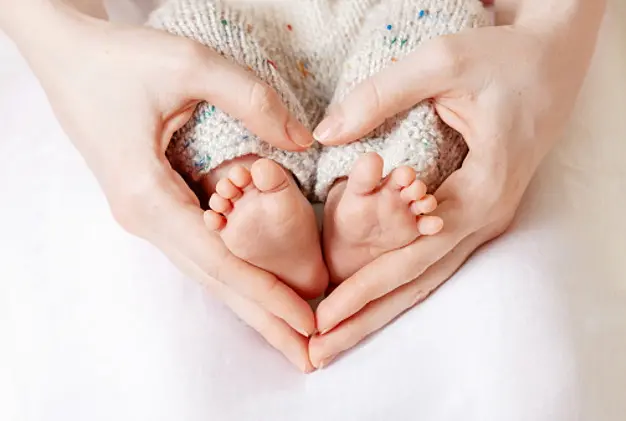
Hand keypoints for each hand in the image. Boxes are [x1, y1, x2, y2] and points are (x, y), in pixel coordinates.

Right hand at [10, 2, 315, 370]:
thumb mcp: (187, 64)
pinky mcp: (154, 204)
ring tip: (292, 334)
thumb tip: (302, 141)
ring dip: (250, 302)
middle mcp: (145, 218)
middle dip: (263, 319)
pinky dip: (234, 273)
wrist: (69, 57)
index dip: (265, 294)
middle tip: (310, 356)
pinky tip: (257, 288)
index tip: (308, 323)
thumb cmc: (118, 59)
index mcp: (146, 195)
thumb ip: (250, 100)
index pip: (217, 260)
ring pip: (207, 269)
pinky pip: (200, 248)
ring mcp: (147, 215)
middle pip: (213, 280)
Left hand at [309, 8, 603, 366]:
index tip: (320, 317)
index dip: (363, 288)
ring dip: (380, 310)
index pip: (411, 256)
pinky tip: (371, 300)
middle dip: (366, 319)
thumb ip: (380, 97)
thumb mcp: (443, 62)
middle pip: (418, 282)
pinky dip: (399, 283)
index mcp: (481, 191)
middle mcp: (484, 217)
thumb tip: (325, 133)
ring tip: (336, 341)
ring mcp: (483, 219)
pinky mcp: (474, 211)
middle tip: (318, 354)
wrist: (553, 61)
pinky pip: (433, 258)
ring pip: (427, 277)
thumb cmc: (507, 59)